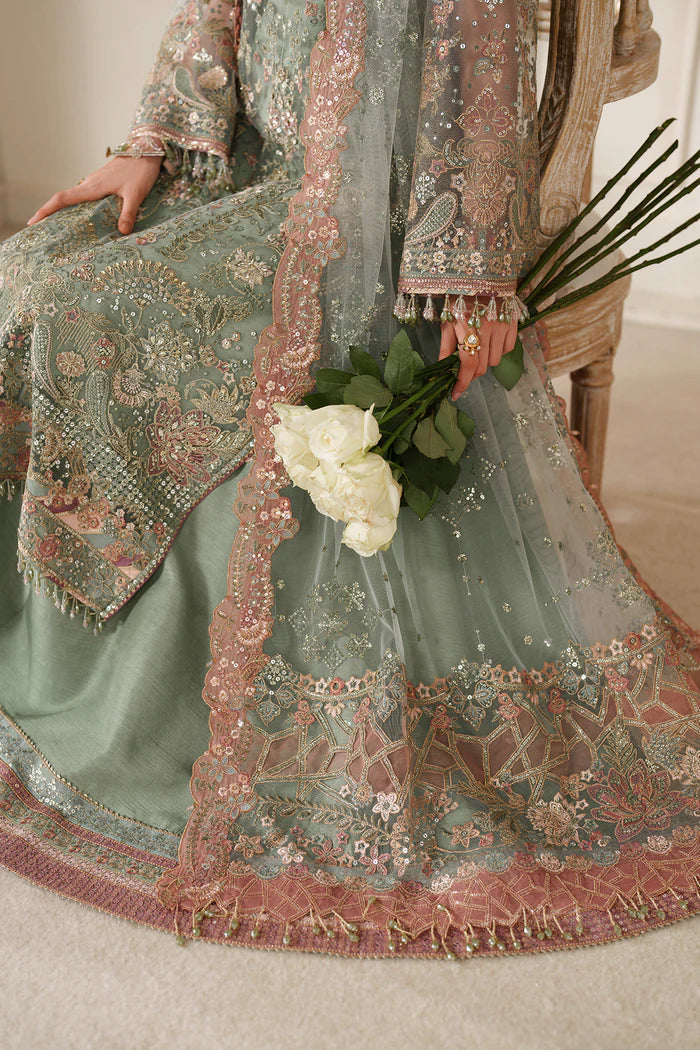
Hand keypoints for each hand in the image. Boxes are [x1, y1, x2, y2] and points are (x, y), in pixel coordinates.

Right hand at [27, 154, 162, 234]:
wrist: (148, 150)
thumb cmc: (141, 171)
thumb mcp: (136, 194)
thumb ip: (128, 213)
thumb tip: (122, 232)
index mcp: (93, 186)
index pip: (63, 198)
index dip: (47, 210)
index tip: (33, 221)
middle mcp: (90, 183)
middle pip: (64, 199)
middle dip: (50, 213)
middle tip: (40, 230)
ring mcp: (95, 181)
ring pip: (74, 196)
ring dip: (63, 210)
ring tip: (57, 227)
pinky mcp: (102, 181)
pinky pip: (85, 195)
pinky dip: (77, 205)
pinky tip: (82, 216)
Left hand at [439, 297, 517, 399]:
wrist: (480, 274)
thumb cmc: (459, 298)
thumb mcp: (447, 321)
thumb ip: (446, 348)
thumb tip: (442, 371)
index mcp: (466, 326)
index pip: (468, 363)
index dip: (462, 382)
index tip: (455, 393)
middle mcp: (486, 327)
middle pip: (482, 367)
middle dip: (472, 371)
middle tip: (465, 364)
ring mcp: (502, 325)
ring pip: (495, 361)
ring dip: (485, 360)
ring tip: (479, 345)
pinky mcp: (513, 322)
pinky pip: (508, 349)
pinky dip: (499, 350)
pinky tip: (492, 339)